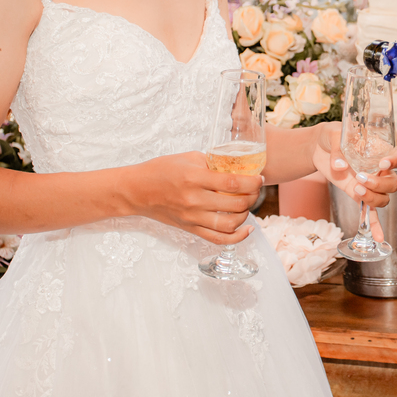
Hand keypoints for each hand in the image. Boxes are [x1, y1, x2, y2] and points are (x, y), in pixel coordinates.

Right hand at [133, 151, 261, 244]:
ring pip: (230, 224)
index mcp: (194, 178)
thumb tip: (236, 167)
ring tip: (247, 204)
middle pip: (235, 204)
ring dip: (245, 215)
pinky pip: (218, 239)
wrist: (136, 190)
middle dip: (252, 197)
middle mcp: (194, 200)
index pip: (232, 183)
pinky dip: (236, 237)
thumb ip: (212, 163)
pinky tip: (246, 229)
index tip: (259, 178)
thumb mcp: (188, 158)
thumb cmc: (161, 170)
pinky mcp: (190, 229)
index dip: (252, 182)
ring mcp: (192, 218)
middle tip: (255, 189)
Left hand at [312, 122, 396, 241]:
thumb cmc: (331, 136)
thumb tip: (340, 166)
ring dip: (372, 198)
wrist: (318, 147)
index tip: (382, 163)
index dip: (395, 161)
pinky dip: (375, 225)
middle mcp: (379, 169)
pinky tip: (378, 239)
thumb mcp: (333, 135)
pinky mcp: (357, 194)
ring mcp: (369, 184)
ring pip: (383, 198)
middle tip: (360, 177)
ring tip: (355, 188)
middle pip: (393, 182)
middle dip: (380, 184)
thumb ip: (337, 149)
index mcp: (379, 151)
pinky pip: (370, 212)